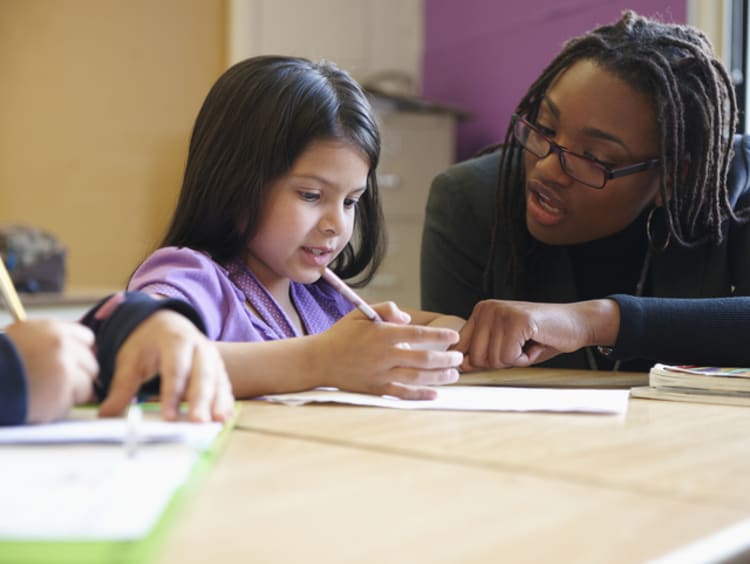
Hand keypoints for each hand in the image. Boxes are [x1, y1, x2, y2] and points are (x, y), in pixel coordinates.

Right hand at [5, 319, 96, 422]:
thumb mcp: (22, 337)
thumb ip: (50, 340)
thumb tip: (79, 349)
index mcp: (52, 329)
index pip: (87, 338)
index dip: (81, 353)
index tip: (75, 363)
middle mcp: (61, 346)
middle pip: (91, 363)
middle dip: (79, 375)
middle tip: (57, 384)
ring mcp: (63, 370)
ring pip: (86, 385)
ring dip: (70, 393)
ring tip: (43, 394)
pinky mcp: (60, 394)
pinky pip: (70, 404)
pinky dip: (57, 408)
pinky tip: (38, 404)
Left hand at [98, 310, 233, 421]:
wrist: (164, 322)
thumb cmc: (146, 343)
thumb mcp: (130, 360)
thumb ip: (121, 387)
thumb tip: (106, 414)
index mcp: (175, 340)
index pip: (175, 369)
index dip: (172, 394)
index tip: (170, 417)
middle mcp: (199, 346)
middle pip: (202, 374)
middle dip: (201, 400)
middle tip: (198, 422)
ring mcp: (212, 356)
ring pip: (217, 380)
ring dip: (218, 402)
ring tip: (217, 421)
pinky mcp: (219, 367)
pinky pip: (224, 384)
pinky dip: (226, 400)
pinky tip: (225, 416)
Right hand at [312, 301, 462, 399]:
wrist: (319, 360)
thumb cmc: (341, 335)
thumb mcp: (361, 314)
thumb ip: (386, 309)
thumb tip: (407, 319)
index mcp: (382, 334)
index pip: (418, 335)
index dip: (440, 336)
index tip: (454, 337)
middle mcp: (384, 355)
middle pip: (423, 359)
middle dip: (445, 359)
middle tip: (459, 358)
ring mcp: (381, 374)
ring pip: (417, 378)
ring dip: (439, 377)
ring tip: (453, 374)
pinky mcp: (376, 389)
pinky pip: (403, 394)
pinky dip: (420, 395)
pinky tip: (435, 395)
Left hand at [455, 299, 619, 370]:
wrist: (575, 324)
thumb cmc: (540, 338)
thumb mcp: (505, 346)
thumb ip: (481, 353)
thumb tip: (460, 366)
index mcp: (480, 312)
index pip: (462, 346)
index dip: (477, 361)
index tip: (500, 355)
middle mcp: (487, 308)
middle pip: (477, 357)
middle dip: (501, 362)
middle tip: (520, 348)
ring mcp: (501, 312)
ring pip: (493, 359)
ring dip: (515, 360)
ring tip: (529, 344)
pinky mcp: (517, 320)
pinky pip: (509, 356)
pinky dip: (525, 358)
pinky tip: (535, 343)